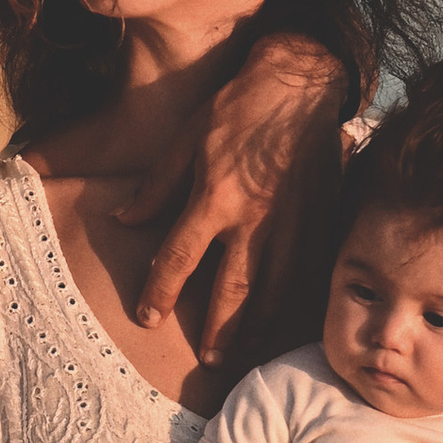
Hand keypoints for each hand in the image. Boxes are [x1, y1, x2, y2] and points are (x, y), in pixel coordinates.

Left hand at [129, 31, 343, 360]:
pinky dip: (295, 302)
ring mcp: (291, 222)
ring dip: (258, 326)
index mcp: (216, 197)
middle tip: (210, 361)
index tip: (147, 318)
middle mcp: (255, 219)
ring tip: (245, 352)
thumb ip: (156, 186)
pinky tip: (286, 320)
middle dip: (219, 330)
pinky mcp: (319, 218)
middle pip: (233, 289)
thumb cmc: (239, 107)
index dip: (160, 292)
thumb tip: (123, 218)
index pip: (180, 258)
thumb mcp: (187, 139)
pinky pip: (307, 271)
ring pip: (275, 289)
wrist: (302, 81)